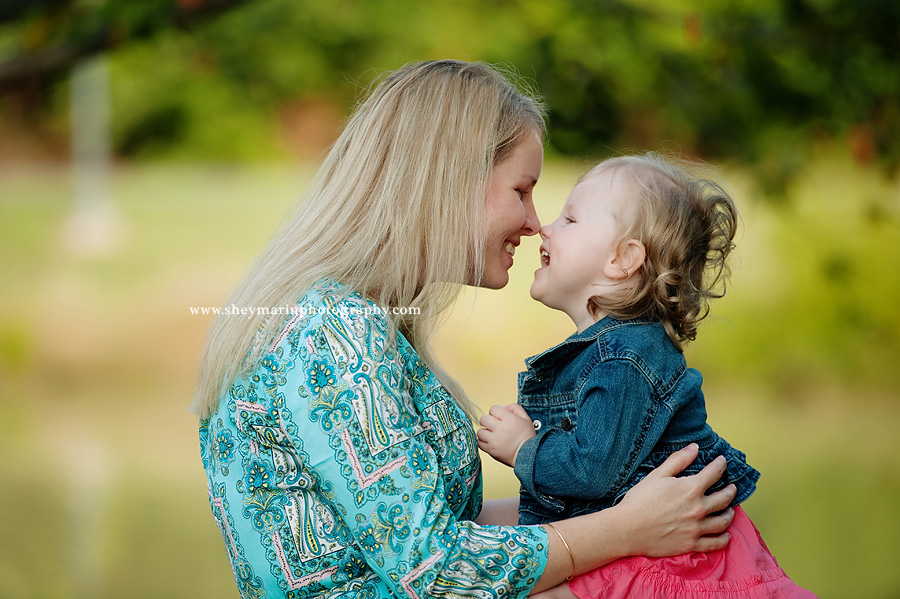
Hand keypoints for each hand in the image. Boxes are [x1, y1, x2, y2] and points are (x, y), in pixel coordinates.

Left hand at [477, 404, 535, 466]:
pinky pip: (480, 443)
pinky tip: (490, 442)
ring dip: (484, 432)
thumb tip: (504, 407)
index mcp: (509, 419)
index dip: (496, 412)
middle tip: (494, 426)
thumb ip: (515, 408)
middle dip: (488, 421)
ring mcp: (494, 440)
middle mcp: (501, 429)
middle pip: (483, 419)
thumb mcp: (526, 418)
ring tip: (491, 434)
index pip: (493, 409)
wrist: (528, 455)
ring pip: (480, 431)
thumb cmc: (527, 437)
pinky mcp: (491, 450)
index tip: (500, 418)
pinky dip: (483, 442)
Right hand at [614, 443, 735, 556]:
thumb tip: (694, 448)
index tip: (722, 461)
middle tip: (731, 487)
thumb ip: (678, 460)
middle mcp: (699, 508)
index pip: (714, 473)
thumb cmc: (640, 499)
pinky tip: (725, 535)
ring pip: (723, 521)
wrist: (628, 528)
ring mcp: (697, 528)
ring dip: (729, 513)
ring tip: (730, 510)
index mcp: (691, 488)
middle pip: (724, 498)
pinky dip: (724, 538)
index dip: (720, 465)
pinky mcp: (692, 544)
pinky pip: (715, 543)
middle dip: (730, 490)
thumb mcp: (657, 474)